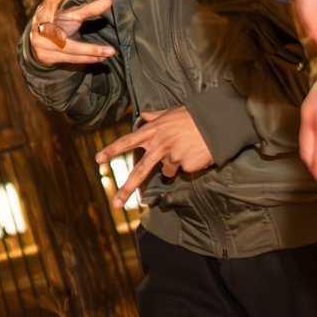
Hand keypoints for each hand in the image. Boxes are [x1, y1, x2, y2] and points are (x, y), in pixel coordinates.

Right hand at [28, 0, 115, 66]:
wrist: (37, 43)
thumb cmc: (57, 23)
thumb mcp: (70, 15)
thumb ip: (88, 9)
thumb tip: (109, 1)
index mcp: (44, 12)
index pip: (50, 1)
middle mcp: (40, 28)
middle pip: (65, 37)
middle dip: (88, 46)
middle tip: (109, 47)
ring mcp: (42, 44)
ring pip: (70, 50)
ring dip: (91, 52)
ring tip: (109, 52)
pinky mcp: (46, 57)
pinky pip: (69, 59)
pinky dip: (86, 59)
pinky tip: (99, 58)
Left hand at [97, 108, 214, 207]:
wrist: (217, 121)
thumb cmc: (193, 115)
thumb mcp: (170, 112)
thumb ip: (155, 116)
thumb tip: (143, 115)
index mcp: (153, 131)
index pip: (127, 142)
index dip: (112, 151)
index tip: (98, 160)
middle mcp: (159, 145)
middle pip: (140, 171)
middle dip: (127, 189)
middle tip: (116, 204)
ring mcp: (173, 157)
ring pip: (168, 171)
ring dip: (174, 165)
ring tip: (186, 149)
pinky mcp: (186, 165)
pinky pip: (184, 169)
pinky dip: (190, 164)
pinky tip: (197, 152)